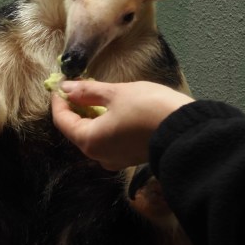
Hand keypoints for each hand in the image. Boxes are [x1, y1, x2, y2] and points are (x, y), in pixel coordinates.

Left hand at [50, 80, 192, 170]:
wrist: (185, 130)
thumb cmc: (148, 108)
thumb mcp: (116, 93)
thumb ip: (88, 92)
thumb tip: (67, 89)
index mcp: (89, 141)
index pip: (63, 121)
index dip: (58, 101)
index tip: (60, 85)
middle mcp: (98, 155)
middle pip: (76, 130)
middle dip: (75, 108)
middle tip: (78, 86)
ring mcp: (114, 159)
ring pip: (93, 136)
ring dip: (90, 116)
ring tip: (94, 95)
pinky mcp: (129, 158)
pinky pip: (108, 141)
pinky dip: (104, 125)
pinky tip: (110, 109)